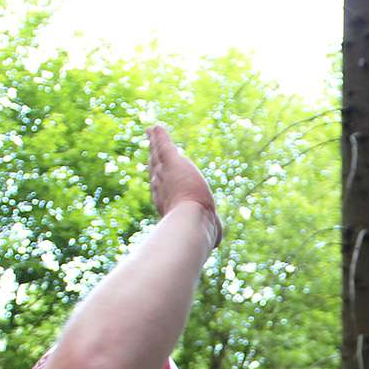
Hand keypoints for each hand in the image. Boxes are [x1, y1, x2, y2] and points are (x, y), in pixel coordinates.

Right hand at [146, 125, 220, 247]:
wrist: (191, 223)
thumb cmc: (198, 233)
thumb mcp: (207, 232)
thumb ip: (212, 233)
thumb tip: (218, 242)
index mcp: (167, 204)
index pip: (162, 188)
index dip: (159, 179)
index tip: (158, 174)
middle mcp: (161, 188)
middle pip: (155, 169)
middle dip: (153, 158)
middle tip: (151, 147)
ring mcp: (165, 174)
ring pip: (157, 156)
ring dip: (155, 143)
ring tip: (152, 133)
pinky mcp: (172, 162)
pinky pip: (163, 145)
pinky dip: (159, 136)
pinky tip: (155, 127)